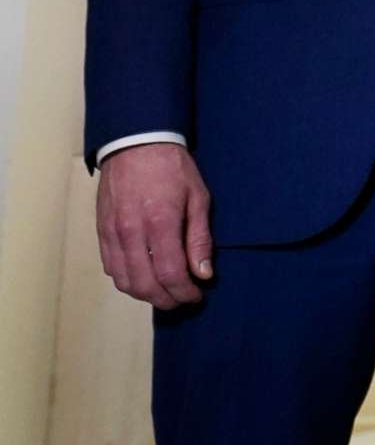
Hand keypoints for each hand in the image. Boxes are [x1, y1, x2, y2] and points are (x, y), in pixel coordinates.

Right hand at [97, 143, 214, 308]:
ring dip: (145, 294)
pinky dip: (127, 280)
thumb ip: (199, 238)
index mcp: (160, 223)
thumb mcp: (198, 197)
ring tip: (165, 293)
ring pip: (124, 281)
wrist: (135, 144)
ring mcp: (112, 234)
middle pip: (145, 284)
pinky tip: (143, 278)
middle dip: (166, 299)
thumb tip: (203, 273)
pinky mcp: (101, 232)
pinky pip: (110, 267)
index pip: (170, 273)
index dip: (184, 292)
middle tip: (183, 300)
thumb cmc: (173, 168)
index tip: (197, 295)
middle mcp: (131, 232)